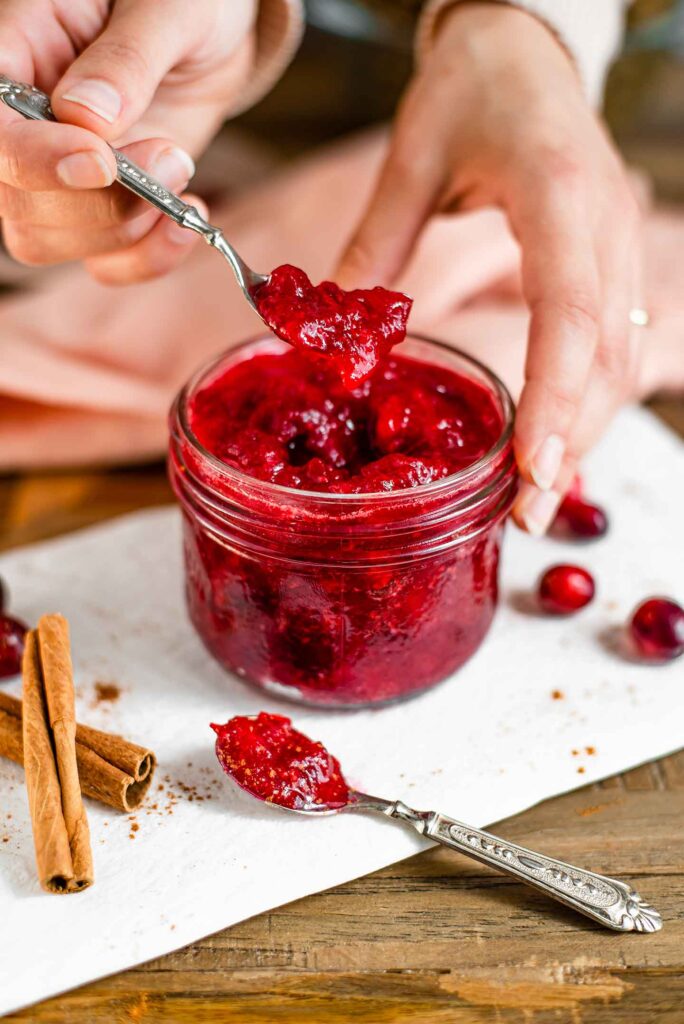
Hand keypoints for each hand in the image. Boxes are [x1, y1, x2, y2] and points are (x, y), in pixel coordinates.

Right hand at [0, 0, 254, 282]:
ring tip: (181, 169)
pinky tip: (188, 218)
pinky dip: (149, 258)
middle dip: (100, 202)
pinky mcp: (102, 210)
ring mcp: (59, 175)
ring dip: (125, 228)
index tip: (100, 162)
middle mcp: (25, 125)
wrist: (212, 33)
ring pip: (50, 241)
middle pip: (17, 203)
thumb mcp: (166, 9)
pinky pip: (104, 264)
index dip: (32, 160)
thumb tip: (85, 117)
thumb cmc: (180, 1)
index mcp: (15, 53)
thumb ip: (125, 59)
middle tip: (170, 156)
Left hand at [337, 2, 641, 533]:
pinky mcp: (608, 262)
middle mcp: (604, 229)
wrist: (525, 47)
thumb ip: (374, 244)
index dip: (555, 399)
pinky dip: (585, 400)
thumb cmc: (472, 87)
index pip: (569, 315)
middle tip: (525, 514)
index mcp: (557, 197)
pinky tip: (553, 442)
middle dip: (570, 441)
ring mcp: (615, 246)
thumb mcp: (410, 156)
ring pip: (618, 359)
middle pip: (605, 356)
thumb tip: (333, 330)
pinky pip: (610, 344)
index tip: (532, 468)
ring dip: (582, 431)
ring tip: (536, 499)